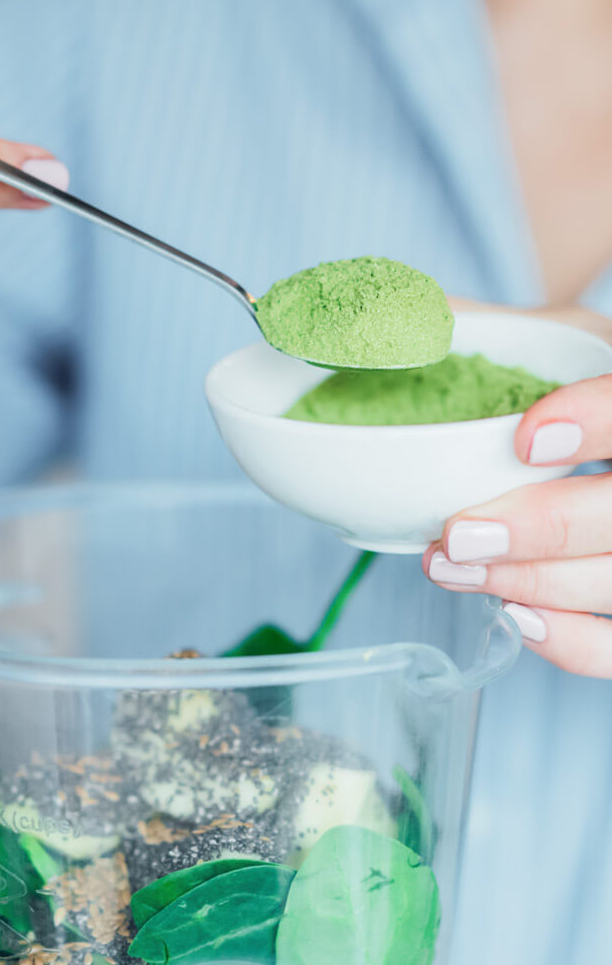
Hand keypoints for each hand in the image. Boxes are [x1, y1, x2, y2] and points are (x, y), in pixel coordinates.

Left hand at [424, 314, 611, 675]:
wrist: (592, 428)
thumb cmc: (557, 379)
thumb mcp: (531, 333)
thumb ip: (464, 324)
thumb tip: (374, 323)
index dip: (599, 420)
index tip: (526, 437)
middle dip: (546, 529)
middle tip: (458, 535)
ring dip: (535, 584)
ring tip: (451, 567)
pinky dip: (572, 641)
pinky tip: (513, 615)